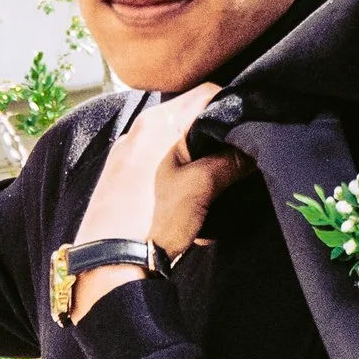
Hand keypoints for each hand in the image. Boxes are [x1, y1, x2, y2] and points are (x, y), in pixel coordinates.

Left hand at [67, 82, 246, 318]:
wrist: (106, 265)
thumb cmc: (152, 222)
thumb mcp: (201, 188)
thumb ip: (230, 161)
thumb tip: (252, 148)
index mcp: (157, 121)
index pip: (207, 93)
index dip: (234, 108)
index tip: (250, 132)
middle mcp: (138, 129)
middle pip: (191, 118)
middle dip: (216, 139)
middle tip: (236, 164)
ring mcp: (126, 153)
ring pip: (175, 142)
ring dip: (198, 161)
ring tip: (212, 190)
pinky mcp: (120, 177)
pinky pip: (158, 163)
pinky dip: (178, 176)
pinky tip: (186, 203)